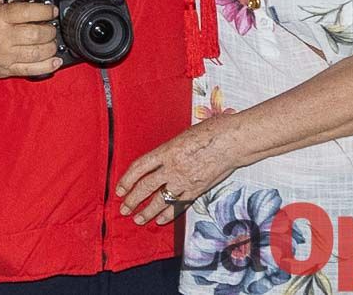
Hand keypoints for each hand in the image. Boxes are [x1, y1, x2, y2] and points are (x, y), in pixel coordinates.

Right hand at [0, 0, 60, 77]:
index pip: (29, 12)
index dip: (47, 11)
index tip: (52, 11)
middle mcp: (1, 37)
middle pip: (37, 34)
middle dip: (51, 30)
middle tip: (51, 27)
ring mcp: (4, 55)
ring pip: (38, 53)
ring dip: (51, 47)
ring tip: (50, 41)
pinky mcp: (7, 69)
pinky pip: (32, 70)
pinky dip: (48, 66)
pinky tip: (55, 60)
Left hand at [117, 115, 239, 225]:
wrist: (232, 141)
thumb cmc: (212, 131)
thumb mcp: (184, 135)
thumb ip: (171, 149)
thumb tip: (162, 159)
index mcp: (167, 150)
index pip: (139, 167)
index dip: (126, 180)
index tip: (120, 189)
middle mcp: (172, 167)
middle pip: (146, 187)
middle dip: (132, 200)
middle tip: (124, 208)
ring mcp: (184, 181)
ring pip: (160, 200)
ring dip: (146, 211)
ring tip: (138, 219)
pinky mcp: (196, 190)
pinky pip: (178, 205)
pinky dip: (168, 214)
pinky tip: (160, 220)